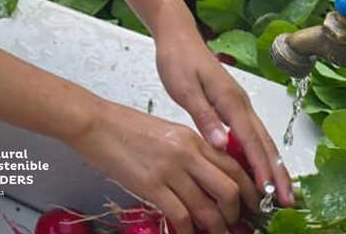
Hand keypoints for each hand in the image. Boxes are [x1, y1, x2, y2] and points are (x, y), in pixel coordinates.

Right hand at [72, 97, 252, 233]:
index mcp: (192, 138)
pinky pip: (181, 218)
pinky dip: (187, 233)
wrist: (95, 123)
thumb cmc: (125, 127)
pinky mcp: (152, 186)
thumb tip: (207, 180)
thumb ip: (189, 152)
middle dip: (235, 215)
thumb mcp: (166, 133)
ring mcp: (170, 170)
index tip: (250, 208)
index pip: (234, 166)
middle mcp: (187, 153)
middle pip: (229, 190)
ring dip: (214, 230)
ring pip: (208, 210)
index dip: (248, 192)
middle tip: (232, 227)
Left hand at [154, 28, 295, 209]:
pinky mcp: (233, 104)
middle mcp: (241, 103)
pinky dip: (261, 152)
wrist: (177, 35)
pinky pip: (252, 133)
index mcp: (230, 100)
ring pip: (261, 138)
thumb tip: (222, 145)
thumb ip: (204, 116)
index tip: (270, 192)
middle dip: (278, 172)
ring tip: (281, 191)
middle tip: (288, 201)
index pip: (250, 140)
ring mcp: (239, 103)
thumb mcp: (184, 88)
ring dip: (273, 164)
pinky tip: (260, 167)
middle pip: (264, 142)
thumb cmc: (178, 59)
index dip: (261, 168)